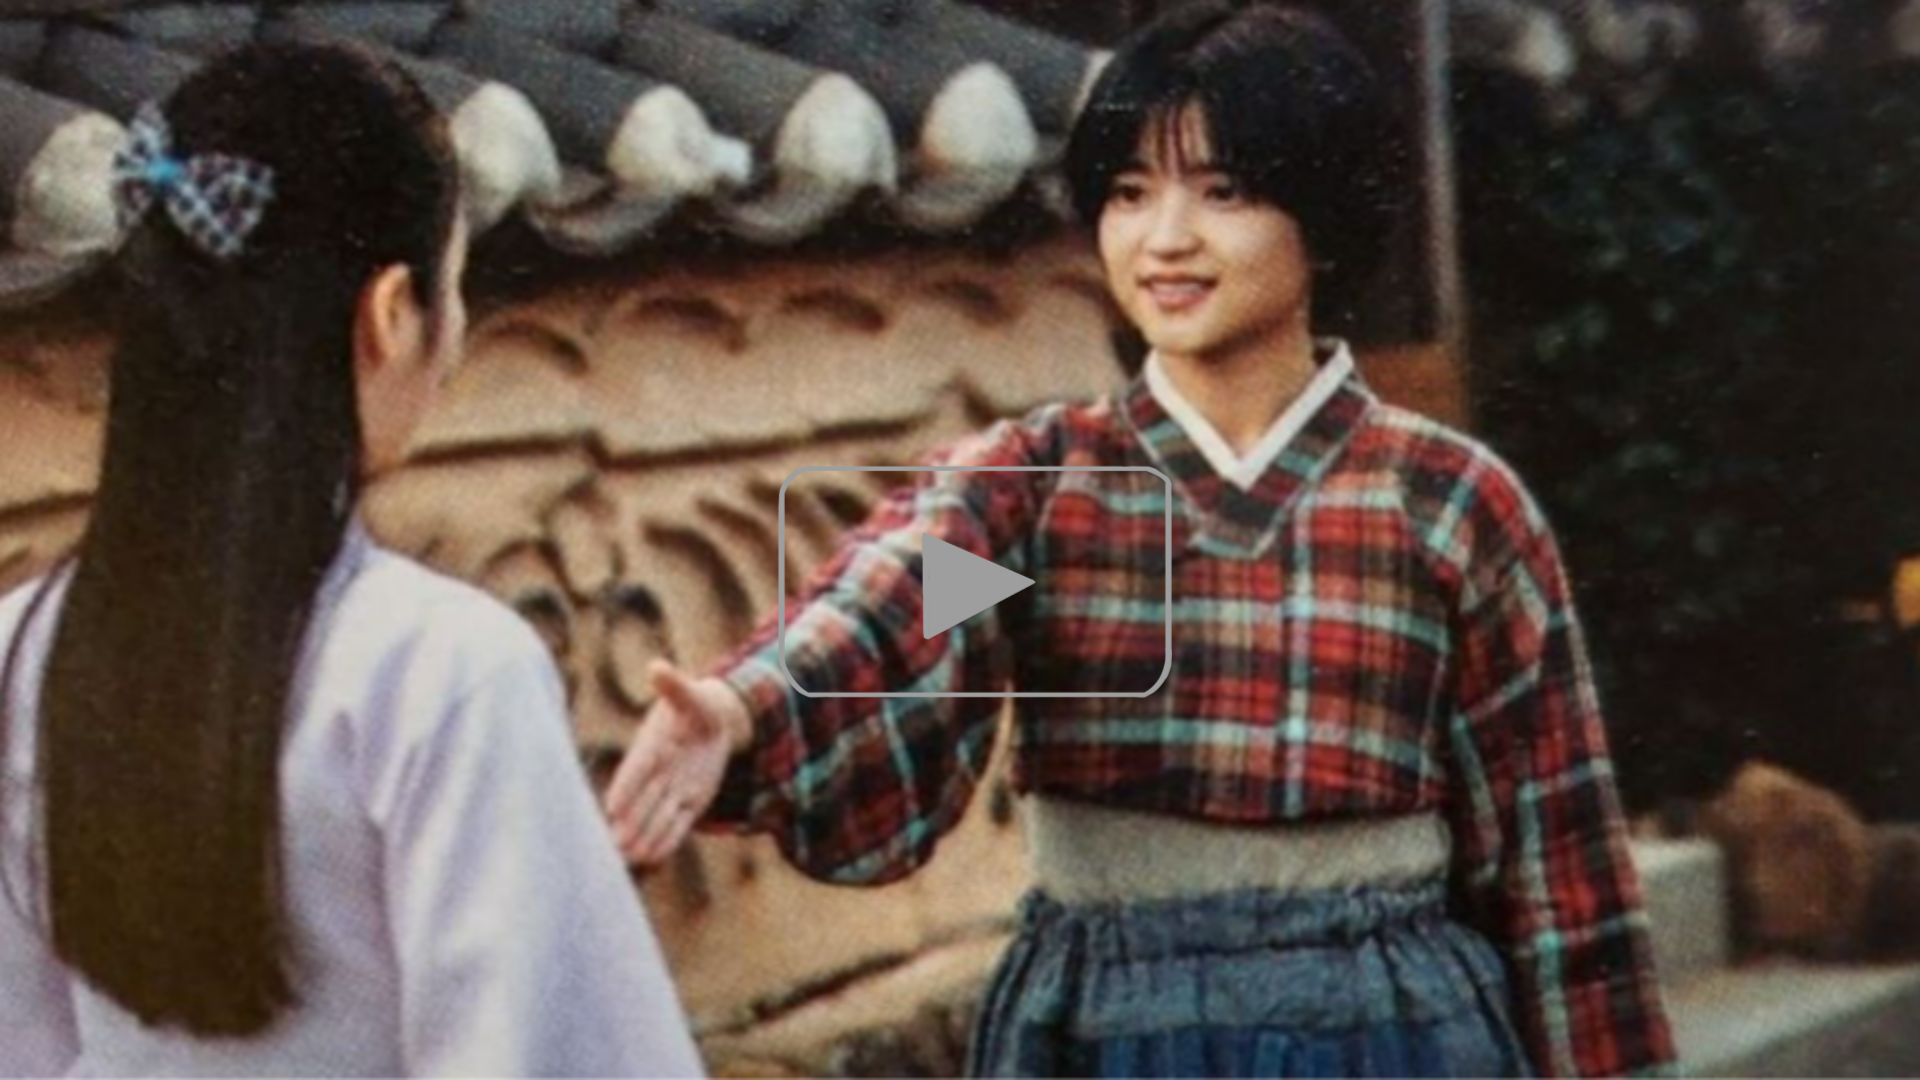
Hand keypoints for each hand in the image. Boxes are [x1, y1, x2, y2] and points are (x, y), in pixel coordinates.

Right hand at [604, 659, 751, 866]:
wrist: (711, 721)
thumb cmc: (694, 705)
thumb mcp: (689, 694)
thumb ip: (673, 685)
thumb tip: (656, 666)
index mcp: (650, 746)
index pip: (636, 769)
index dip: (625, 787)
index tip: (610, 807)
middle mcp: (657, 773)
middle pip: (640, 802)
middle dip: (628, 823)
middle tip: (612, 845)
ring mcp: (672, 789)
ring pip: (655, 817)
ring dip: (643, 837)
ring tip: (627, 858)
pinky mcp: (690, 802)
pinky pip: (677, 824)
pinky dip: (666, 839)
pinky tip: (651, 857)